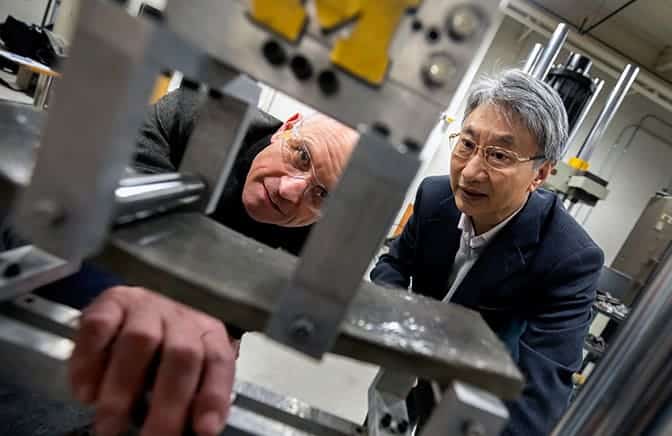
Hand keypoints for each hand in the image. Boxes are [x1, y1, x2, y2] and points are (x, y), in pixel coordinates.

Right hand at [69, 286, 237, 435]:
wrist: (132, 308)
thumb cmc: (163, 351)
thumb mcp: (187, 373)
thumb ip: (192, 399)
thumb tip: (193, 432)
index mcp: (208, 335)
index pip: (218, 362)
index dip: (213, 397)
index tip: (204, 431)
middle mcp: (181, 317)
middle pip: (182, 356)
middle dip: (167, 406)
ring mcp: (146, 306)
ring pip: (140, 340)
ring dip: (122, 391)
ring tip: (110, 427)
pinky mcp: (111, 302)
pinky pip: (99, 327)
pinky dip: (90, 363)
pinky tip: (86, 393)